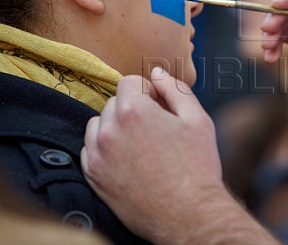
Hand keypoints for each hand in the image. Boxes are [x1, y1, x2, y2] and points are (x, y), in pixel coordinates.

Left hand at [81, 68, 223, 243]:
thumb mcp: (197, 120)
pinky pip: (89, 149)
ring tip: (141, 144)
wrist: (188, 214)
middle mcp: (109, 130)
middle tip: (156, 128)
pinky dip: (105, 149)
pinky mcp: (93, 176)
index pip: (129, 82)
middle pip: (114, 101)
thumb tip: (157, 73)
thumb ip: (175, 89)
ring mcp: (97, 155)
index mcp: (134, 111)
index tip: (161, 108)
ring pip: (98, 124)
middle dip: (133, 108)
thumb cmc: (197, 166)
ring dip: (115, 127)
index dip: (149, 91)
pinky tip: (129, 160)